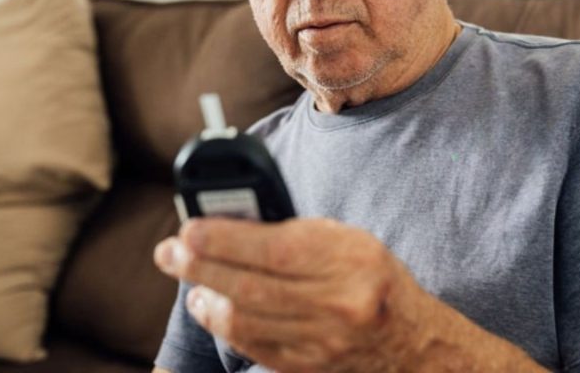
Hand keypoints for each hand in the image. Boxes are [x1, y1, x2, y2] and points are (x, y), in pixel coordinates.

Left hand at [154, 217, 434, 372]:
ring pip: (245, 321)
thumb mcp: (346, 238)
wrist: (411, 339)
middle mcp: (338, 301)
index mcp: (350, 257)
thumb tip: (230, 222)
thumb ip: (293, 231)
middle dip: (200, 267)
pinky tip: (211, 306)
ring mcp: (322, 340)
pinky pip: (252, 345)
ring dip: (206, 298)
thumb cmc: (371, 276)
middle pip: (251, 287)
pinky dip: (224, 325)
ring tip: (189, 279)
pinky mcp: (307, 365)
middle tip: (168, 251)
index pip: (274, 249)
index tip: (190, 228)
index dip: (224, 239)